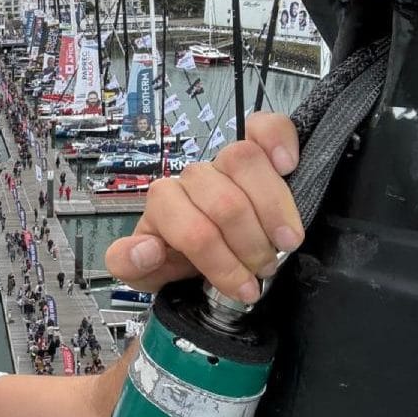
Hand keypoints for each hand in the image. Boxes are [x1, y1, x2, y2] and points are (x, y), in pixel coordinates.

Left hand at [104, 112, 303, 302]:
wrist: (200, 246)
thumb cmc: (177, 257)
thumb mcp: (146, 272)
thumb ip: (128, 264)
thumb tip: (147, 250)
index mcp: (164, 204)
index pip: (194, 231)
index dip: (223, 264)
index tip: (244, 289)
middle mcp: (192, 178)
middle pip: (225, 202)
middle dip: (251, 245)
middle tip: (265, 269)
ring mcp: (222, 161)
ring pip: (244, 161)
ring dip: (273, 208)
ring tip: (286, 241)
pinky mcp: (253, 149)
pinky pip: (263, 127)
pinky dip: (279, 139)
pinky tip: (288, 165)